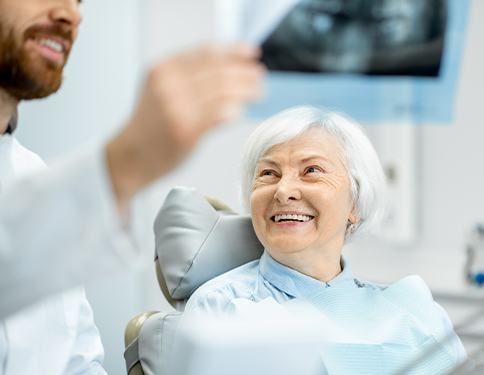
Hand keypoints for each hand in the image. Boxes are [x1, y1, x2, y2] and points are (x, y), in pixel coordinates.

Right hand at [106, 43, 264, 210]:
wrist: (130, 156)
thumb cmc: (150, 125)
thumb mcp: (160, 89)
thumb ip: (187, 76)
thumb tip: (228, 68)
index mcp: (163, 69)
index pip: (207, 53)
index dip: (234, 52)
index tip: (251, 54)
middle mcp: (169, 85)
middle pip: (219, 71)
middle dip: (246, 73)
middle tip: (260, 78)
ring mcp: (177, 108)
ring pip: (223, 92)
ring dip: (246, 90)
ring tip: (258, 92)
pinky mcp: (185, 131)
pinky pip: (220, 115)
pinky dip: (234, 110)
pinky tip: (240, 110)